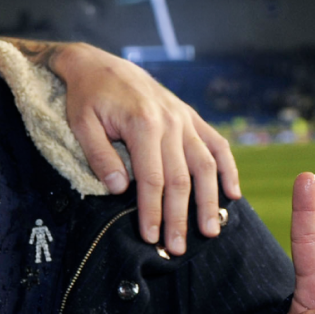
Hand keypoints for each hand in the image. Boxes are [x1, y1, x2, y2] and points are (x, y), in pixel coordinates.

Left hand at [40, 41, 240, 252]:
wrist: (99, 65)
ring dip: (210, 200)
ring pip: (205, 165)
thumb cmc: (87, 97)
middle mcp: (171, 121)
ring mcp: (184, 118)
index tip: (151, 238)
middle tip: (180, 248)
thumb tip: (119, 189)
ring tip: (212, 230)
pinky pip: (217, 144)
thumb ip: (100, 156)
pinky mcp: (190, 117)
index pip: (152, 179)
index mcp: (143, 124)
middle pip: (182, 178)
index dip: (153, 211)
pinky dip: (228, 169)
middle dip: (181, 217)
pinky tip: (233, 194)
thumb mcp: (81, 124)